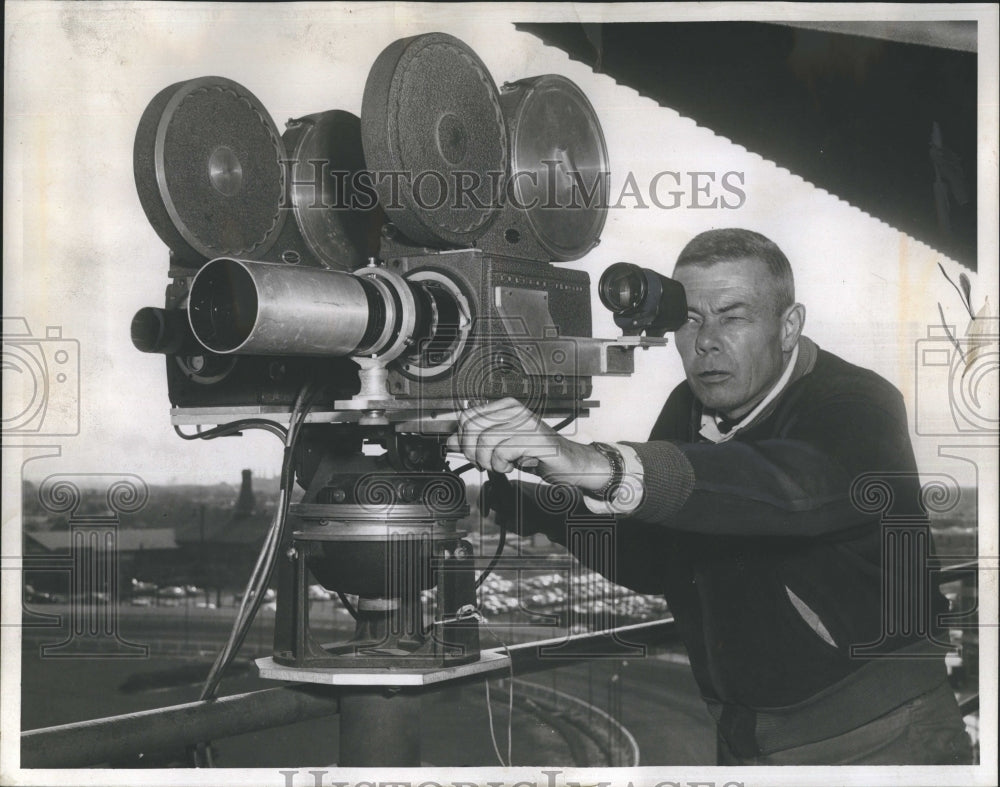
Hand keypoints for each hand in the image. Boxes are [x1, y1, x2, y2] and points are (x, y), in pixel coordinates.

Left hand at [445, 398, 610, 490]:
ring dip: (488, 461)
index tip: (472, 453)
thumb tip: (451, 441)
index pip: (467, 416)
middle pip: (473, 426)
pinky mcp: (535, 439)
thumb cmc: (536, 454)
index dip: (463, 439)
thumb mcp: (500, 447)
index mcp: (505, 407)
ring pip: (486, 441)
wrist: (568, 463)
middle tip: (484, 462)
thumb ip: (476, 442)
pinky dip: (502, 464)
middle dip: (472, 451)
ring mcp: (526, 423)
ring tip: (501, 465)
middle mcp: (515, 411)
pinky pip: (503, 451)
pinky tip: (512, 465)